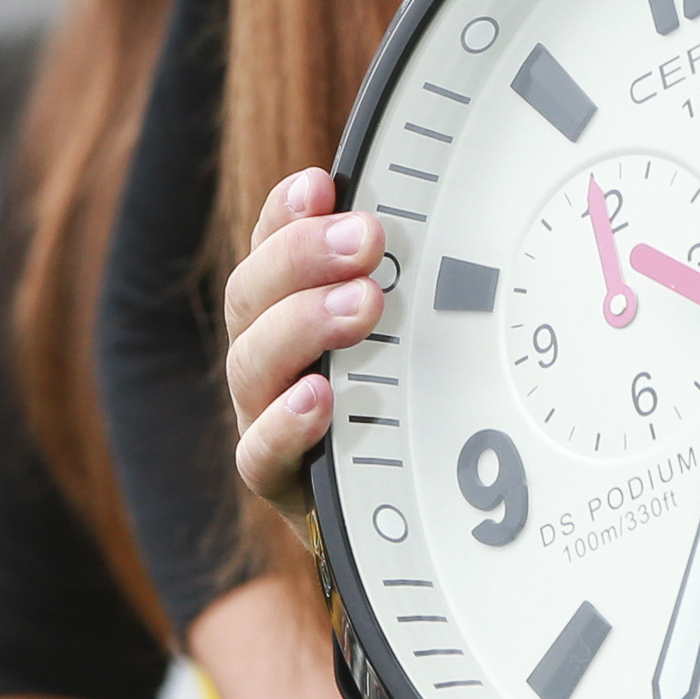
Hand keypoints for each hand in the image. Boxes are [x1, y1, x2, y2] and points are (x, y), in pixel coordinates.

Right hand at [223, 170, 391, 525]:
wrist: (403, 513)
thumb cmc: (412, 402)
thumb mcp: (421, 330)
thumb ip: (418, 278)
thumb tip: (449, 207)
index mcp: (289, 307)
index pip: (271, 247)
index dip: (288, 214)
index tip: (321, 185)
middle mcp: (268, 356)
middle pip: (252, 295)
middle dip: (304, 258)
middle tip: (366, 242)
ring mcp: (265, 416)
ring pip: (250, 363)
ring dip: (303, 326)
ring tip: (362, 307)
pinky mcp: (280, 480)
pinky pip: (260, 453)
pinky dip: (286, 422)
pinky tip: (320, 398)